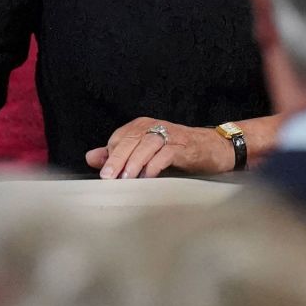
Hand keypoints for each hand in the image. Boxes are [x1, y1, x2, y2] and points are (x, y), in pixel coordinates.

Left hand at [85, 117, 232, 179]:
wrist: (213, 148)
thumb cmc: (177, 151)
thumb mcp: (145, 152)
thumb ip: (118, 154)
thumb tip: (91, 157)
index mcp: (143, 125)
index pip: (120, 137)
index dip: (111, 154)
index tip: (104, 173)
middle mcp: (155, 126)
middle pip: (131, 139)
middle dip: (117, 158)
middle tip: (108, 177)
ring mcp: (170, 135)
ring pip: (146, 145)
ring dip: (134, 163)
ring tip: (126, 179)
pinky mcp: (183, 147)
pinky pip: (165, 154)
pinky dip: (155, 165)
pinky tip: (148, 177)